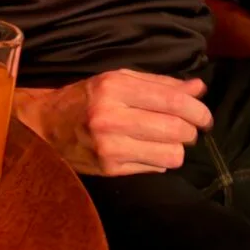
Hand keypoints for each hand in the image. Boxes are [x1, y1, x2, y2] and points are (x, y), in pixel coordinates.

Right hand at [13, 69, 212, 175]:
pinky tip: (144, 149)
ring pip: (171, 154)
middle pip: (177, 130)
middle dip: (190, 130)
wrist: (44, 125)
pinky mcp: (109, 169)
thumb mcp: (118, 80)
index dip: (198, 110)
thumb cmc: (86, 98)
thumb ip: (160, 84)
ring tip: (164, 140)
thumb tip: (198, 89)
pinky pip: (155, 168)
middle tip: (186, 128)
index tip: (205, 117)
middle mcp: (111, 117)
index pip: (173, 102)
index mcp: (114, 87)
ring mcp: (109, 146)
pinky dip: (157, 159)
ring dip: (175, 147)